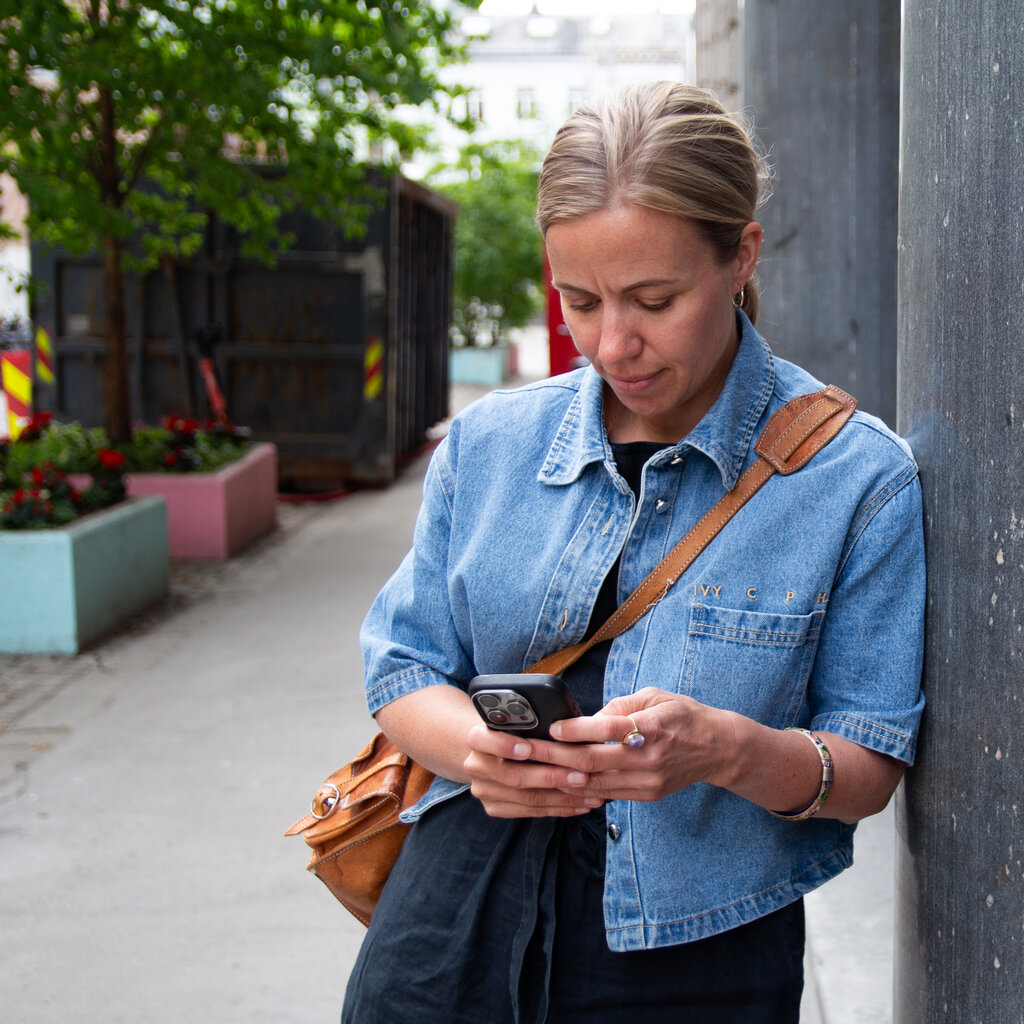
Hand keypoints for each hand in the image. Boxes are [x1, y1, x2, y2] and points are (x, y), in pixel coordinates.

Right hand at [462, 722, 605, 818]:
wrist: (490, 753)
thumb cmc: (514, 732)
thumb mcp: (516, 721)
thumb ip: (532, 723)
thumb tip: (567, 725)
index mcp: (477, 738)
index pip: (483, 740)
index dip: (505, 745)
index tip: (528, 748)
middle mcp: (476, 766)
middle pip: (513, 775)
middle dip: (551, 776)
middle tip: (581, 775)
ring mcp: (484, 790)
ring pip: (527, 798)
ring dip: (563, 797)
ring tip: (591, 792)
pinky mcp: (494, 808)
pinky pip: (531, 812)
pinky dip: (559, 808)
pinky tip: (580, 804)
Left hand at [533, 687, 732, 803]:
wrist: (719, 748)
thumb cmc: (683, 716)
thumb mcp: (654, 696)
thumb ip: (620, 705)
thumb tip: (588, 718)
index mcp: (651, 726)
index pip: (606, 729)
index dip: (576, 730)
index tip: (553, 728)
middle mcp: (649, 756)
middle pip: (592, 760)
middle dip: (555, 756)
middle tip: (528, 750)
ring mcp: (648, 780)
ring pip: (596, 783)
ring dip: (562, 777)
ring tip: (535, 770)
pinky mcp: (648, 794)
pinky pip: (608, 794)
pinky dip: (583, 789)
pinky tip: (562, 782)